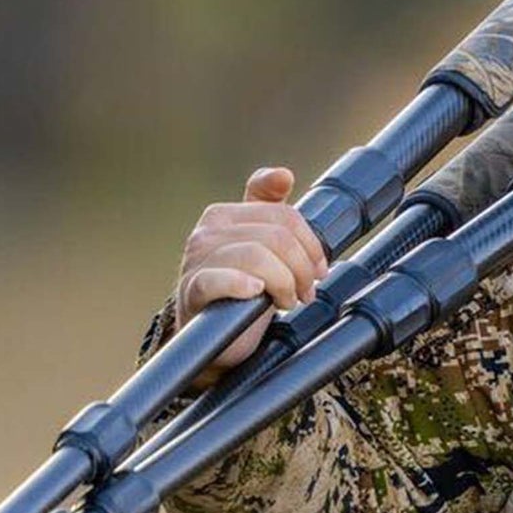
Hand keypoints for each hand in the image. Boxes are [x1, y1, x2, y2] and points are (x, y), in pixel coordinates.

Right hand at [175, 167, 329, 383]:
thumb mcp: (261, 247)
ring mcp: (197, 258)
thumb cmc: (242, 291)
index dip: (310, 244)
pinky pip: (220, 278)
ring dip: (284, 283)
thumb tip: (284, 174)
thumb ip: (271, 210)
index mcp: (227, 215)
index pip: (283, 215)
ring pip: (258, 255)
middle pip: (277, 236)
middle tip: (305, 292)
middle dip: (302, 268)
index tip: (318, 268)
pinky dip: (243, 284)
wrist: (214, 337)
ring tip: (287, 301)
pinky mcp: (194, 289)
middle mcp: (208, 230)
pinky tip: (256, 293)